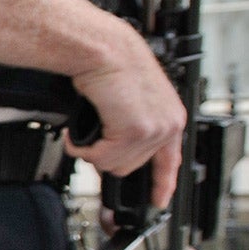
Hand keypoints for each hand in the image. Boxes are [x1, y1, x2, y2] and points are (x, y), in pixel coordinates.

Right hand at [67, 22, 187, 204]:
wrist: (103, 49)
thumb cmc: (111, 63)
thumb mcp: (129, 100)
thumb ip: (130, 127)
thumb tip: (110, 152)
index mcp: (171, 116)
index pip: (170, 161)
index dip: (162, 184)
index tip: (158, 200)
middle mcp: (168, 124)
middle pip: (132, 167)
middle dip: (107, 156)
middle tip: (92, 138)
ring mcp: (154, 130)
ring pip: (115, 165)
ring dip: (93, 151)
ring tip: (86, 129)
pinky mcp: (135, 131)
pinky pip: (102, 158)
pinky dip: (84, 149)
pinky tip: (78, 134)